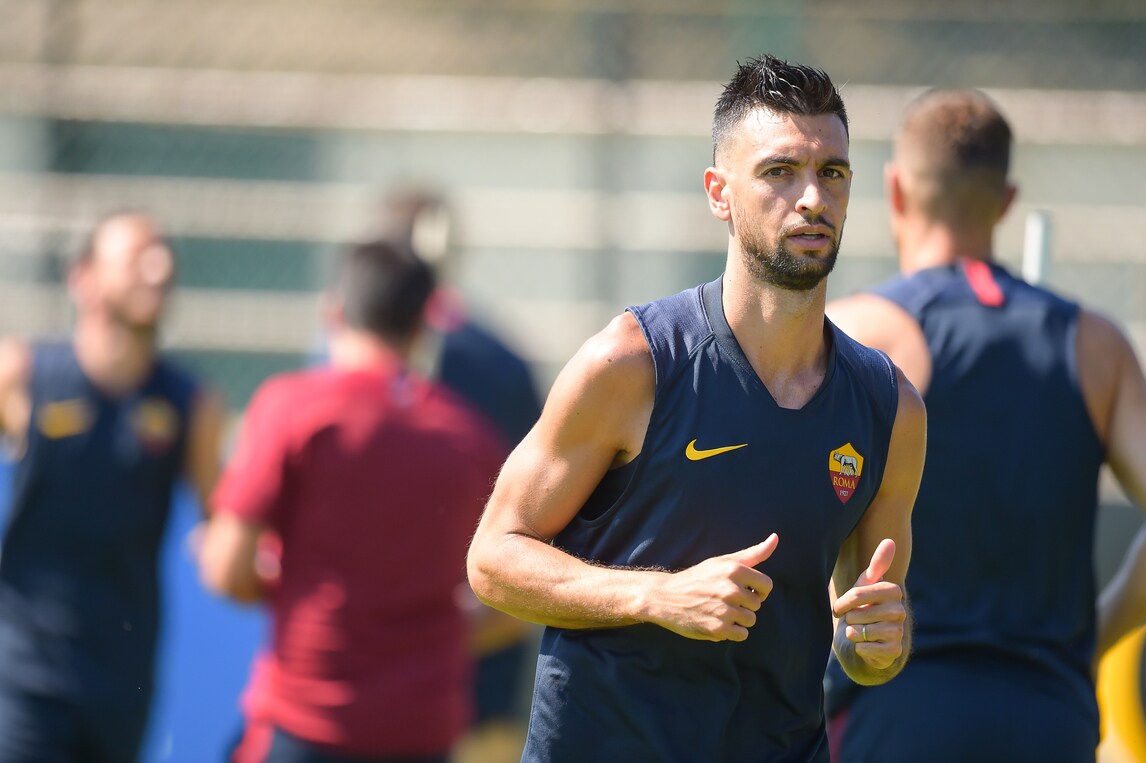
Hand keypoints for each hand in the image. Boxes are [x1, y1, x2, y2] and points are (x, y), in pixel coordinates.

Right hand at [650, 534, 777, 641]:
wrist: (666, 597)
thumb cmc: (698, 578)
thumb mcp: (723, 561)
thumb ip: (753, 553)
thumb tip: (776, 538)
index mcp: (734, 570)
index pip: (767, 585)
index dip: (757, 590)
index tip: (743, 590)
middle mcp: (730, 589)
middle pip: (757, 604)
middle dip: (744, 604)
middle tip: (723, 600)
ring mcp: (724, 610)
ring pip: (750, 620)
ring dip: (738, 619)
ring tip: (718, 611)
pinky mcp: (717, 629)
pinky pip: (741, 634)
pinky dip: (731, 632)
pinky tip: (716, 621)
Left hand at [833, 538, 905, 669]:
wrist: (866, 641)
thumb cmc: (863, 608)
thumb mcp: (865, 585)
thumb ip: (876, 564)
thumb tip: (890, 540)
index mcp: (892, 591)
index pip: (856, 594)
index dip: (843, 603)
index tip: (841, 607)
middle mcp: (900, 611)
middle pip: (856, 614)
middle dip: (849, 619)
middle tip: (856, 620)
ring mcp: (898, 632)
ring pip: (859, 632)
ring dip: (853, 633)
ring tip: (860, 631)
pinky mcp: (894, 651)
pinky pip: (865, 648)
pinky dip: (859, 648)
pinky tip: (866, 644)